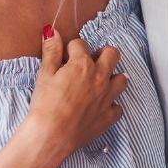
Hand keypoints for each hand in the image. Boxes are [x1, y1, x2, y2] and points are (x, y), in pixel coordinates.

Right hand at [24, 28, 126, 165]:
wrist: (51, 136)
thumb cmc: (45, 105)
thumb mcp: (44, 75)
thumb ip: (51, 52)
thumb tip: (52, 32)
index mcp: (83, 65)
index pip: (81, 44)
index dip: (72, 49)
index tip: (66, 56)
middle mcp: (100, 78)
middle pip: (112, 54)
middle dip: (102, 54)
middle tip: (90, 62)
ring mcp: (108, 97)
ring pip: (122, 79)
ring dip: (112, 78)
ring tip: (99, 83)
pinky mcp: (109, 116)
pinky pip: (119, 107)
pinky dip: (111, 105)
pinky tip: (100, 107)